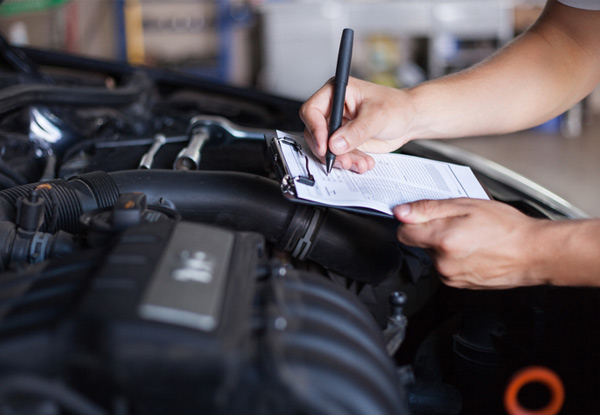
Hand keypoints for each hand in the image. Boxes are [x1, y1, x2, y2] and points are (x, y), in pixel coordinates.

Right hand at [299, 77, 414, 172]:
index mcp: (337, 92)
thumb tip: (335, 143)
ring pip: (326, 148)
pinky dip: (350, 163)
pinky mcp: (344, 141)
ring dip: (341, 160)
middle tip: (342, 160)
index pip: (312, 110)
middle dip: (328, 150)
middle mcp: (334, 109)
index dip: (315, 129)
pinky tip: (364, 163)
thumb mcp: (377, 116)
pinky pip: (339, 156)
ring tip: (359, 164)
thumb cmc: (397, 107)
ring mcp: (338, 127)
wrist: (410, 120)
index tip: (325, 146)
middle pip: (315, 133)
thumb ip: (356, 131)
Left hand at [393, 198, 546, 288]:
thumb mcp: (466, 206)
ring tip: (471, 236)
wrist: (534, 253)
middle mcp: (443, 263)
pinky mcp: (460, 285)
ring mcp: (452, 276)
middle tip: (459, 223)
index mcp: (442, 240)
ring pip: (435, 256)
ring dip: (446, 245)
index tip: (422, 216)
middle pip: (421, 244)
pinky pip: (447, 267)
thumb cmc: (507, 228)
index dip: (411, 221)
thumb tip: (401, 212)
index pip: (404, 233)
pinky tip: (475, 249)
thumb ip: (429, 209)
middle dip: (434, 231)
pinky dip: (456, 258)